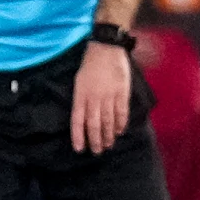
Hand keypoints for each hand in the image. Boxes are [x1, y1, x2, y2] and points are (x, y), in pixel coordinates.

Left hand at [71, 39, 131, 153]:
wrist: (106, 48)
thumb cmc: (90, 65)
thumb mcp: (79, 81)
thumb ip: (81, 100)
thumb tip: (83, 118)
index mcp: (81, 95)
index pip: (77, 120)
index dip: (78, 136)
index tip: (79, 149)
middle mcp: (94, 98)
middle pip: (94, 124)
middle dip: (95, 140)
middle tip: (97, 151)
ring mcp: (108, 96)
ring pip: (108, 121)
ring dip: (108, 135)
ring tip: (108, 145)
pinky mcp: (121, 92)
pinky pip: (121, 112)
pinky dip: (120, 124)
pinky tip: (119, 131)